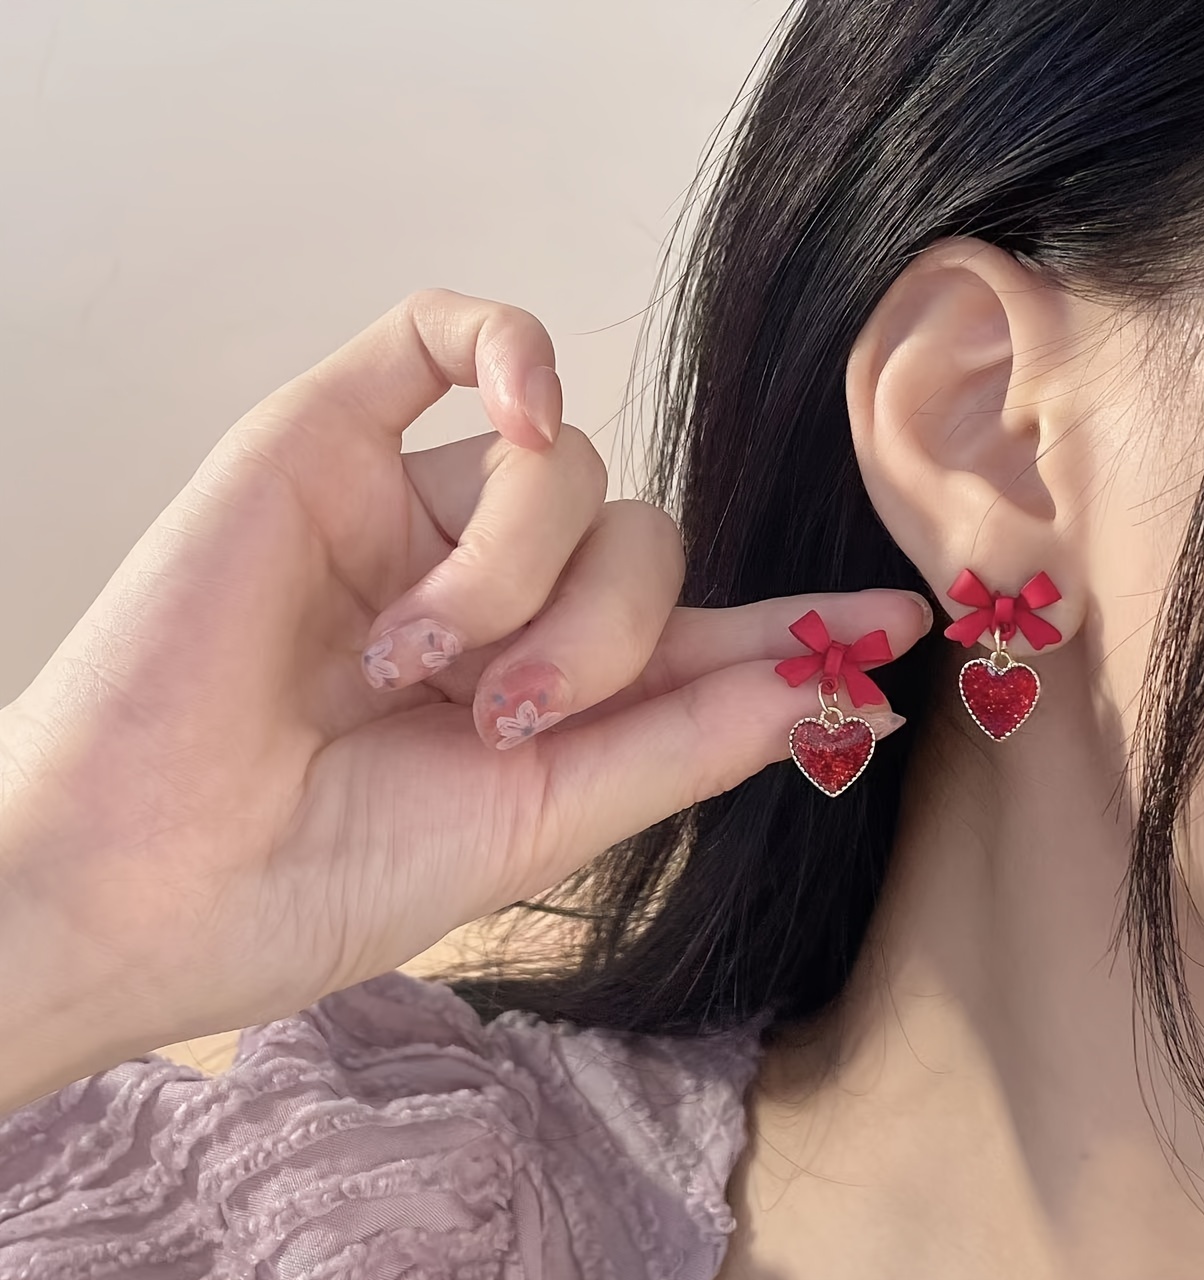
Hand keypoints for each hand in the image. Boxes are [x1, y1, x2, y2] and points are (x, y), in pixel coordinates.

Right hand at [0, 290, 930, 1097]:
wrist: (143, 873)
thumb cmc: (321, 873)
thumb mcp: (540, 816)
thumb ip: (685, 739)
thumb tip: (833, 695)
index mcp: (541, 688)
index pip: (696, 634)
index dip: (795, 626)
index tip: (898, 629)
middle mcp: (492, 593)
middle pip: (644, 544)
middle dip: (605, 632)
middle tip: (499, 715)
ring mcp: (416, 512)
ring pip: (572, 467)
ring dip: (522, 573)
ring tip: (410, 658)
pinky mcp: (333, 438)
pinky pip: (456, 335)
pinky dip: (514, 353)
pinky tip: (525, 411)